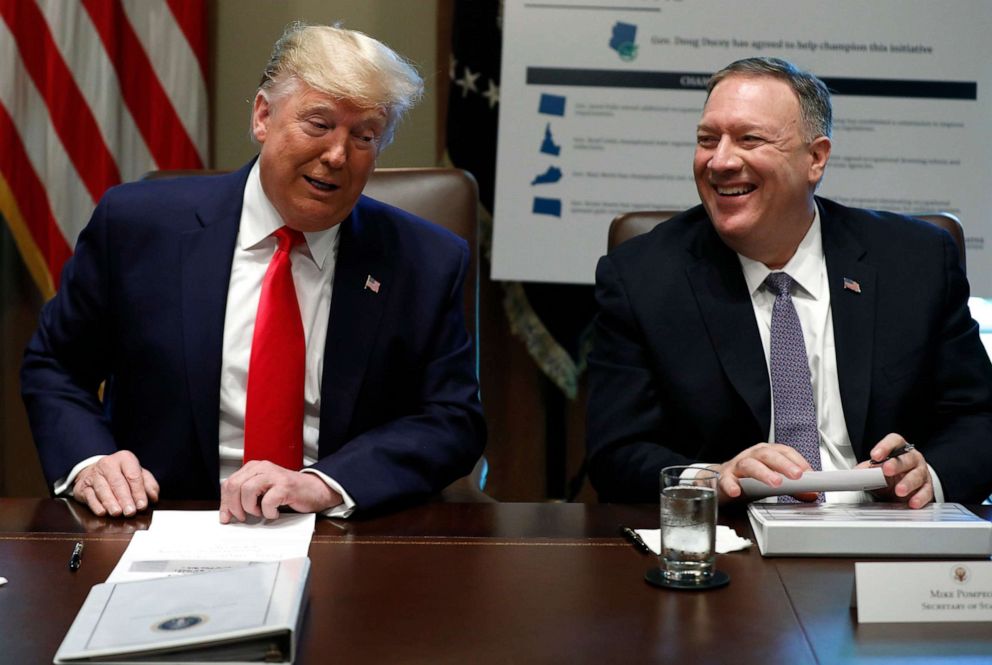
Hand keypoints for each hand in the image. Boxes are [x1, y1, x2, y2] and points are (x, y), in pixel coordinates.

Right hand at [73, 451, 158, 516]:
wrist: (95, 471)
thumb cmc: (122, 475)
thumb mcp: (138, 474)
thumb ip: (149, 485)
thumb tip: (153, 497)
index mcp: (125, 459)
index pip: (133, 475)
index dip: (138, 492)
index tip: (142, 505)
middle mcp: (108, 464)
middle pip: (117, 483)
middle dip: (125, 499)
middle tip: (130, 512)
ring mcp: (93, 475)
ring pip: (102, 489)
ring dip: (110, 502)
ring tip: (117, 513)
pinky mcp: (82, 486)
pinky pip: (89, 496)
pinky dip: (96, 505)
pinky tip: (103, 512)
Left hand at [219, 461, 341, 522]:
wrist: (314, 490)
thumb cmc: (288, 492)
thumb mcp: (262, 490)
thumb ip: (246, 495)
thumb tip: (228, 512)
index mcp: (254, 467)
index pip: (229, 483)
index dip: (225, 502)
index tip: (226, 516)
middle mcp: (262, 468)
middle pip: (235, 485)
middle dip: (234, 506)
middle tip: (243, 517)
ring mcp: (274, 475)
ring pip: (247, 490)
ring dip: (251, 508)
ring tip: (260, 512)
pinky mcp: (285, 486)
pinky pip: (267, 501)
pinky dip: (268, 512)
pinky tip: (274, 513)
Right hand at [716, 442, 818, 503]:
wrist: (722, 480)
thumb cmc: (750, 477)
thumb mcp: (773, 480)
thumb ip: (793, 488)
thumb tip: (812, 494)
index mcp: (766, 453)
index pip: (784, 451)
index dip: (797, 460)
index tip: (809, 473)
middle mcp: (752, 456)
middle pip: (768, 455)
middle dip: (784, 464)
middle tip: (797, 475)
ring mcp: (737, 466)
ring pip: (749, 465)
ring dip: (763, 473)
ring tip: (775, 483)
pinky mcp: (724, 478)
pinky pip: (726, 480)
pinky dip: (731, 485)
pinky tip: (737, 492)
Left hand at [859, 433, 932, 508]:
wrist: (906, 486)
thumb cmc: (890, 474)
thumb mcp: (876, 469)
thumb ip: (867, 469)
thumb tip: (856, 473)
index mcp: (899, 449)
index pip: (894, 441)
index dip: (885, 446)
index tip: (875, 455)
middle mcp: (912, 459)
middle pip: (906, 458)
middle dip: (896, 464)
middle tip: (886, 470)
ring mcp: (921, 472)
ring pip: (917, 475)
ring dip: (908, 483)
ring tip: (899, 490)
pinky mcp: (928, 488)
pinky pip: (926, 492)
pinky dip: (919, 498)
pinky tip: (912, 502)